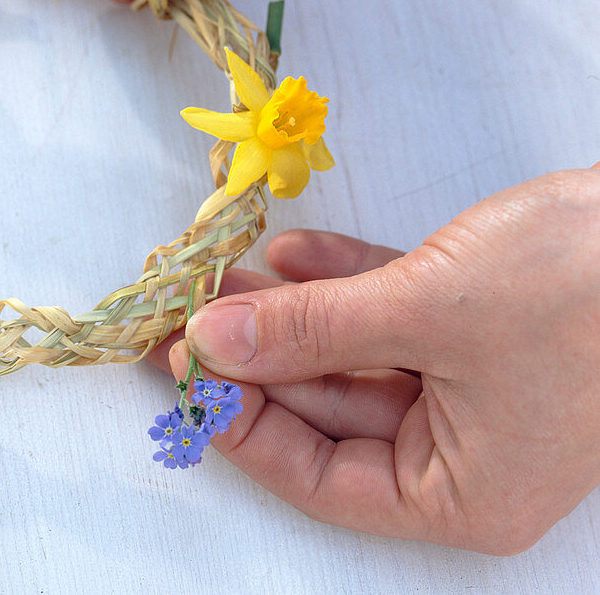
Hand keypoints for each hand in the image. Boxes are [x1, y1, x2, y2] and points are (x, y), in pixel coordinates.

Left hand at [160, 165, 599, 553]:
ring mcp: (468, 383)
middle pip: (326, 409)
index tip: (186, 368)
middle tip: (187, 313)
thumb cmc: (584, 289)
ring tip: (221, 276)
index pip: (318, 476)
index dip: (242, 422)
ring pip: (349, 353)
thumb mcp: (425, 313)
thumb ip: (310, 330)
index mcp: (461, 491)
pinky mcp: (472, 323)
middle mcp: (461, 448)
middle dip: (256, 355)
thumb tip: (214, 340)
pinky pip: (384, 312)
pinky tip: (288, 255)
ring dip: (287, 313)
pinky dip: (339, 282)